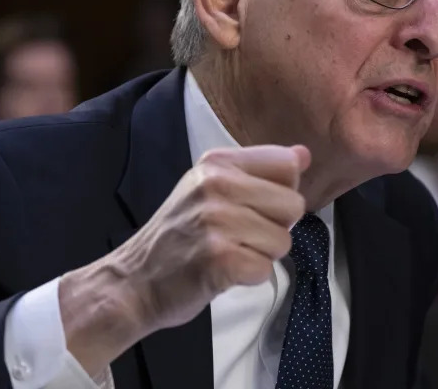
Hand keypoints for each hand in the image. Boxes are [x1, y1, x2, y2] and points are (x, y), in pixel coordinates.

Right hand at [59, 144, 308, 374]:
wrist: (133, 282)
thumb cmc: (178, 237)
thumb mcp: (212, 189)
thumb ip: (260, 171)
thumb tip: (304, 154)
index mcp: (218, 163)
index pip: (287, 165)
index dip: (280, 193)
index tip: (252, 207)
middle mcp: (217, 185)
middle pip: (293, 204)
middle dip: (274, 228)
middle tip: (237, 236)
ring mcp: (217, 220)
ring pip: (283, 240)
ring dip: (261, 255)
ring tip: (227, 253)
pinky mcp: (219, 257)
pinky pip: (266, 269)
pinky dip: (249, 277)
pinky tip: (223, 272)